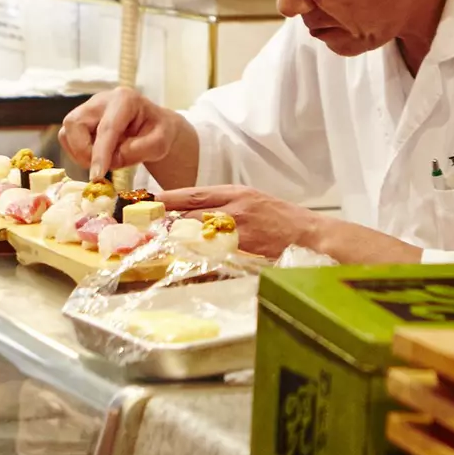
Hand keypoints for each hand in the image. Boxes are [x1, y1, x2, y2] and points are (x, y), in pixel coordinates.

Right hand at [61, 87, 189, 181]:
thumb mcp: (160, 143)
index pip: (107, 128)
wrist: (152, 127)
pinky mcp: (79, 119)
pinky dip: (78, 152)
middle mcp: (101, 100)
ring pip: (67, 132)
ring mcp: (87, 108)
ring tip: (104, 160)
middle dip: (84, 151)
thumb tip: (113, 159)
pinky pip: (67, 139)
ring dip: (80, 153)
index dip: (100, 153)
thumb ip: (141, 150)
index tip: (97, 176)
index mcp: (125, 99)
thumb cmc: (158, 133)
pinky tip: (98, 155)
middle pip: (75, 124)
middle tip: (102, 169)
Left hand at [157, 185, 323, 258]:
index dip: (167, 198)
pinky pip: (211, 253)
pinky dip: (194, 256)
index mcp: (236, 193)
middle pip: (188, 212)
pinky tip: (180, 261)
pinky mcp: (243, 249)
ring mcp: (238, 229)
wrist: (311, 235)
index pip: (193, 194)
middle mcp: (234, 207)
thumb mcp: (254, 202)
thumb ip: (226, 207)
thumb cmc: (283, 221)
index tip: (146, 202)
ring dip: (173, 239)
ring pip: (195, 232)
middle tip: (141, 227)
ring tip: (153, 245)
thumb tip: (194, 216)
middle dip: (164, 220)